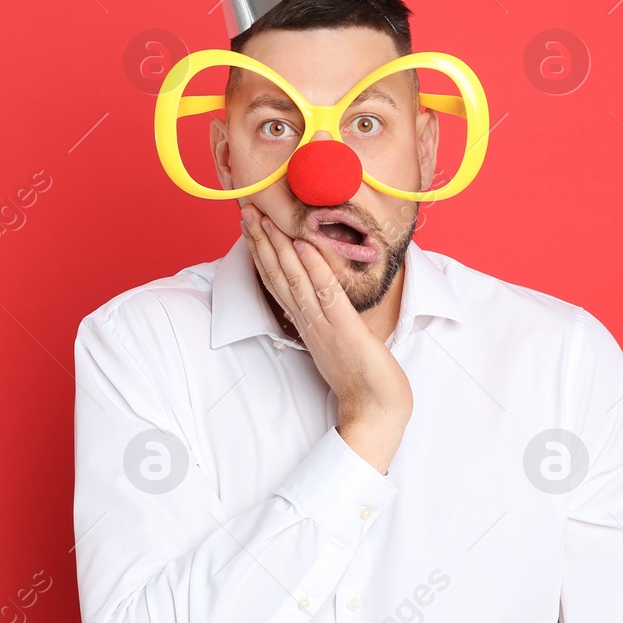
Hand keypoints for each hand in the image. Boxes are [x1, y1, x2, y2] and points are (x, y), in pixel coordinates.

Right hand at [240, 203, 412, 472]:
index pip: (277, 282)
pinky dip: (314, 269)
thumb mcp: (338, 342)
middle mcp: (309, 323)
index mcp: (307, 324)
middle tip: (247, 210)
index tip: (252, 225)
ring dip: (278, 248)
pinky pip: (326, 296)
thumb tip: (322, 297)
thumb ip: (326, 320)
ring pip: (295, 281)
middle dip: (261, 242)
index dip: (262, 252)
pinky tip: (304, 246)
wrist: (376, 411)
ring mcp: (324, 326)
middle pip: (277, 277)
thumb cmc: (363, 379)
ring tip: (265, 219)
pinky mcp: (345, 331)